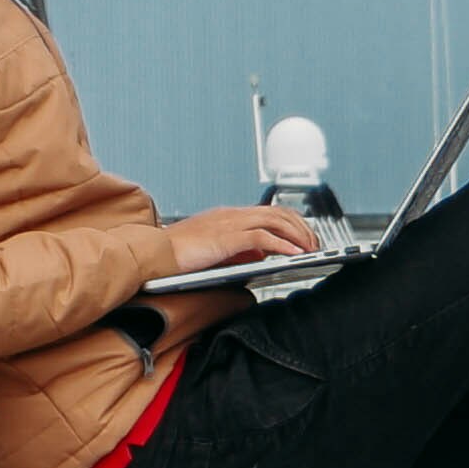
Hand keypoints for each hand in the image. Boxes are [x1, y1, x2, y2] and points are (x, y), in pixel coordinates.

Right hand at [164, 206, 325, 267]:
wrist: (153, 254)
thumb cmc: (176, 255)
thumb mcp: (214, 250)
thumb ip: (238, 250)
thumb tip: (261, 256)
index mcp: (228, 216)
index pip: (269, 211)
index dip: (292, 222)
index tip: (305, 235)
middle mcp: (232, 214)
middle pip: (278, 212)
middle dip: (302, 227)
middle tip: (315, 244)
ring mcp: (230, 223)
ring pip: (275, 221)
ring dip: (297, 235)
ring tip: (310, 249)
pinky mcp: (227, 238)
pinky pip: (263, 238)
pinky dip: (282, 245)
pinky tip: (293, 255)